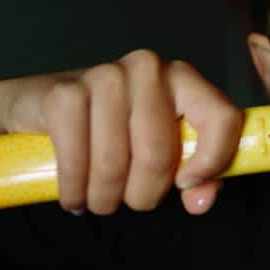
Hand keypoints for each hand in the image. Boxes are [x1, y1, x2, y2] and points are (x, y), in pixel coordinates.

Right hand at [0, 49, 242, 214]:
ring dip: (105, 199)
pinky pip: (76, 164)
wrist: (46, 106)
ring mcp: (106, 76)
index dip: (212, 161)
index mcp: (185, 78)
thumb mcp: (165, 148)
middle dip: (144, 194)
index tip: (187, 185)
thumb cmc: (118, 129)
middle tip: (131, 200)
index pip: (223, 118)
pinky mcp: (65, 94)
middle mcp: (149, 69)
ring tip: (101, 198)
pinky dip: (74, 191)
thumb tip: (199, 200)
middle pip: (160, 154)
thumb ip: (199, 175)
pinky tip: (74, 194)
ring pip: (115, 166)